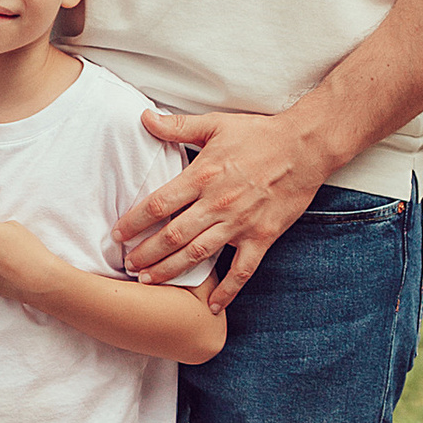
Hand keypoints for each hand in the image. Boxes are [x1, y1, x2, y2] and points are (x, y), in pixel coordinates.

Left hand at [120, 103, 330, 311]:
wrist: (305, 147)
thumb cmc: (260, 134)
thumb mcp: (215, 123)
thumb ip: (177, 126)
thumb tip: (143, 117)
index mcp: (203, 175)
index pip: (158, 204)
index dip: (134, 222)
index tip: (118, 234)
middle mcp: (217, 203)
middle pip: (173, 236)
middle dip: (146, 254)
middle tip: (127, 266)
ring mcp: (240, 223)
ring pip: (199, 255)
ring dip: (171, 271)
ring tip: (149, 282)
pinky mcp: (262, 237)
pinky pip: (242, 270)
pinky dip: (227, 291)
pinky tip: (212, 305)